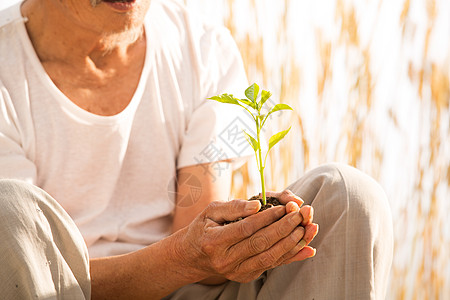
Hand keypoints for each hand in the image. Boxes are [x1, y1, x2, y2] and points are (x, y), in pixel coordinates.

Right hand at [179, 197, 317, 282]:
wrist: (193, 256)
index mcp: (214, 241)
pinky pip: (272, 265)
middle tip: (301, 215)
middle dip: (284, 228)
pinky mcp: (246, 276)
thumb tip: (257, 205)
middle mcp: (226, 260)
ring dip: (293, 243)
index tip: (284, 206)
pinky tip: (307, 247)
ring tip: (308, 228)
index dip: (267, 217)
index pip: (246, 228)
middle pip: (261, 244)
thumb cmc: (203, 228)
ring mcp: (237, 271)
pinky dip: (291, 256)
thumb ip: (233, 206)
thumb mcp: (211, 211)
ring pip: (270, 257)